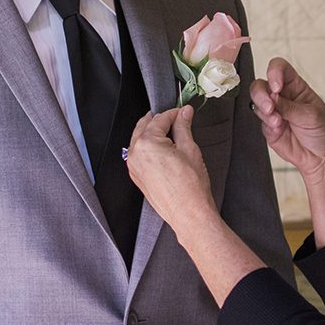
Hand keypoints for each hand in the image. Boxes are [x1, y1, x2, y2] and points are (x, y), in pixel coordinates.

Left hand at [125, 106, 217, 229]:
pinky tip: (165, 150)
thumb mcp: (189, 149)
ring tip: (173, 134)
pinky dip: (149, 148)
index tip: (183, 112)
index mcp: (146, 143)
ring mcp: (134, 167)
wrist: (188, 213)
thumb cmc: (190, 187)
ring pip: (140, 140)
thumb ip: (183, 127)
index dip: (174, 113)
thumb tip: (184, 113)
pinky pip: (140, 155)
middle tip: (178, 118)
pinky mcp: (138, 177)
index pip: (159, 119)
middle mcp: (135, 154)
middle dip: (160, 120)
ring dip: (153, 133)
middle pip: (145, 126)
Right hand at [249, 58, 324, 183]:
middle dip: (261, 94)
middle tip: (270, 106)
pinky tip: (278, 129)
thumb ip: (289, 106)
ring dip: (264, 110)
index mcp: (296, 86)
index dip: (274, 72)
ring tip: (278, 121)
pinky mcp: (269, 128)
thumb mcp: (311, 115)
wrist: (323, 157)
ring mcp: (275, 112)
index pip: (280, 68)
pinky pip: (260, 122)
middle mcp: (283, 96)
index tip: (276, 86)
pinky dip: (268, 124)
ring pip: (256, 102)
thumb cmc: (324, 132)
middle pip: (261, 84)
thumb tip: (271, 98)